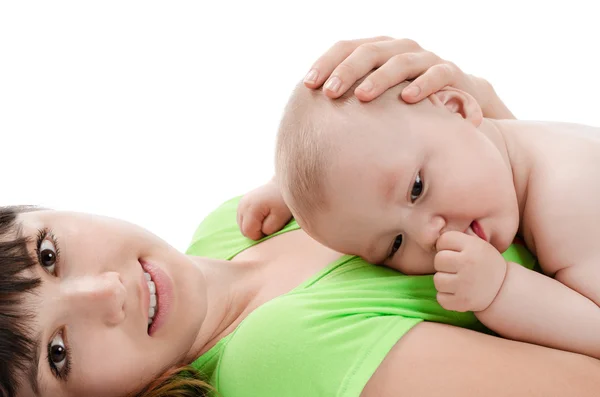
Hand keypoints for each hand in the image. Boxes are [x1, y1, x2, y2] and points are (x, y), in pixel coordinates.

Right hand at [237, 179, 291, 239]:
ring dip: (253, 227)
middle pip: (243, 230)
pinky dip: (251, 222)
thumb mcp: (280, 217)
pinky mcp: (242, 203)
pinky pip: (243, 220)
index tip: (271, 227)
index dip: (260, 235)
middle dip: (256, 231)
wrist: (283, 184)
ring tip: (266, 218)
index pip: (248, 232)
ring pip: (242, 226)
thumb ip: (269, 228)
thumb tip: (261, 233)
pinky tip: (261, 215)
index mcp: (250, 208)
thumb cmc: (283, 202)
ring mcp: (240, 203)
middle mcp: (242, 205)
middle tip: (269, 223)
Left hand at [303, 36, 498, 115]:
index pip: (346, 47)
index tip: (308, 84)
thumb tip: (311, 119)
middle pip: (369, 52)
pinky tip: (407, 99)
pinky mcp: (450, 71)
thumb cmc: (404, 102)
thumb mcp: (378, 98)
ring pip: (400, 61)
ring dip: (379, 79)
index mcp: (377, 50)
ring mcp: (425, 58)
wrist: (457, 99)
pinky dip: (423, 84)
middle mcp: (399, 49)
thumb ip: (350, 100)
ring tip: (362, 96)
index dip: (326, 63)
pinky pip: (437, 74)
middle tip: (329, 93)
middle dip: (346, 71)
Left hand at [433, 231, 507, 312]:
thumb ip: (456, 239)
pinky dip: (446, 296)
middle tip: (455, 267)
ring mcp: (465, 285)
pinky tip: (457, 292)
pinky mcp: (462, 302)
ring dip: (444, 281)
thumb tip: (432, 239)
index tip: (454, 251)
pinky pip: (440, 298)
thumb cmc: (482, 262)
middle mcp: (469, 264)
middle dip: (443, 263)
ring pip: (437, 280)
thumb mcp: (476, 244)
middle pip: (438, 260)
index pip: (443, 240)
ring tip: (456, 280)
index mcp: (473, 246)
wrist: (502, 288)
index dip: (445, 246)